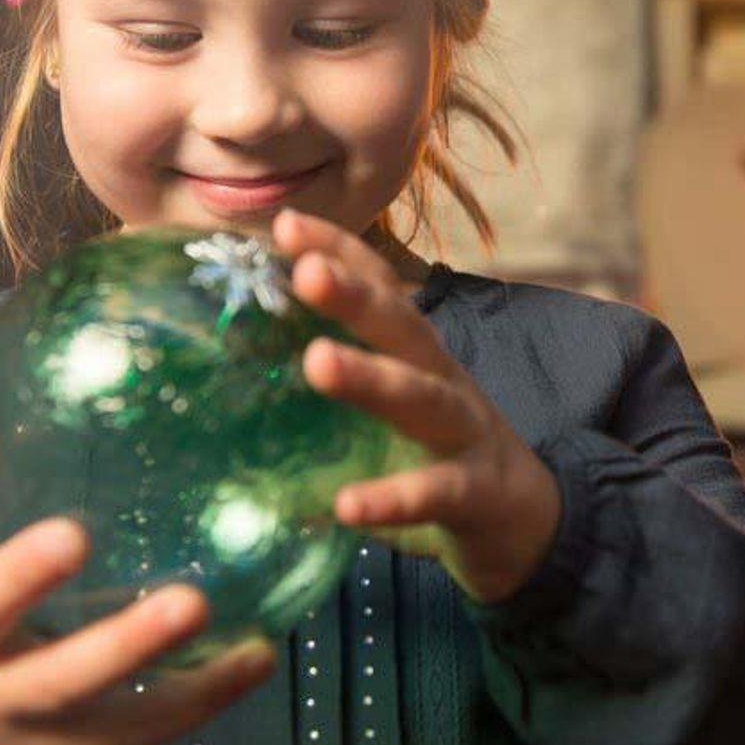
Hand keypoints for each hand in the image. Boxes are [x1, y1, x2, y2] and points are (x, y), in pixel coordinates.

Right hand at [0, 457, 275, 744]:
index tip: (72, 535)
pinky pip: (149, 740)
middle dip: (126, 647)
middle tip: (190, 603)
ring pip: (124, 725)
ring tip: (255, 649)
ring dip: (194, 692)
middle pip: (62, 681)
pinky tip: (255, 660)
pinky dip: (205, 705)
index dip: (21, 575)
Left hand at [272, 208, 560, 604]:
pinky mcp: (474, 491)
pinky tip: (347, 505)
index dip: (339, 252)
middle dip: (355, 295)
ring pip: (421, 397)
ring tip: (317, 362)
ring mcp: (464, 432)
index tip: (286, 224)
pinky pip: (434, 491)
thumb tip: (223, 387)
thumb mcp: (385, 412)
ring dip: (371, 378)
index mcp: (414, 354)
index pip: (380, 290)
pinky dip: (394, 497)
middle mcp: (442, 379)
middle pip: (402, 327)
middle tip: (306, 272)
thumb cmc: (433, 454)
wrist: (522, 520)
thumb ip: (324, 394)